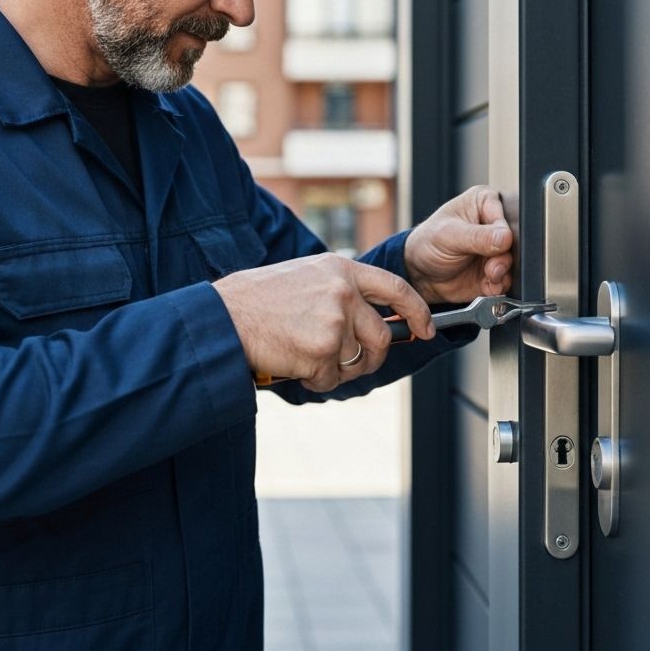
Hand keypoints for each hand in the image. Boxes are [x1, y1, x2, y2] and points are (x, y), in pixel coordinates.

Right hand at [213, 253, 435, 392]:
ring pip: (356, 361)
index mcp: (341, 269)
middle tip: (354, 364)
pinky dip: (315, 380)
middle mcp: (343, 292)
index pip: (396, 288)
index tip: (426, 329)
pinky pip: (332, 379)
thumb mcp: (304, 277)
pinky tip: (293, 365)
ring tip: (306, 358)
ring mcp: (334, 322)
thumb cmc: (256, 299)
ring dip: (335, 369)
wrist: (223, 318)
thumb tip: (367, 317)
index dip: (417, 311)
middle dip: (372, 357)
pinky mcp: (321, 352)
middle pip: (381, 335)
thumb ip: (338, 289)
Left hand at [403, 185, 513, 305]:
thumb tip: (505, 238)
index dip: (505, 233)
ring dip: (502, 273)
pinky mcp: (497, 271)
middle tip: (491, 268)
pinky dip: (498, 286)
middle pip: (516, 241)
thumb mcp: (449, 235)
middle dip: (504, 258)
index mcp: (485, 202)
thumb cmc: (428, 243)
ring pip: (515, 262)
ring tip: (487, 276)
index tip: (496, 245)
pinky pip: (508, 280)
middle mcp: (494, 224)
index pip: (507, 216)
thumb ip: (478, 236)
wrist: (420, 275)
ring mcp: (497, 249)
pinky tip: (486, 285)